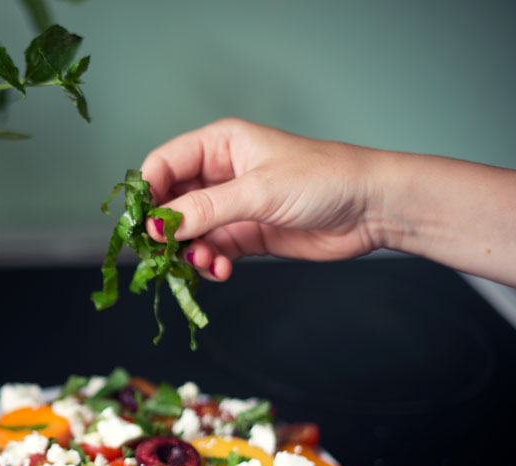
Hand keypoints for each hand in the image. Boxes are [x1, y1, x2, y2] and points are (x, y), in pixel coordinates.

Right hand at [140, 118, 382, 280]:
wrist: (372, 209)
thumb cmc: (323, 180)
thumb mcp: (258, 191)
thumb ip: (205, 210)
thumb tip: (159, 226)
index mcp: (219, 145)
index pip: (163, 164)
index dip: (148, 194)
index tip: (144, 225)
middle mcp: (221, 174)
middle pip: (171, 202)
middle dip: (166, 230)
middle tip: (163, 254)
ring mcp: (232, 207)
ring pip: (189, 232)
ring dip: (189, 252)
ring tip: (204, 263)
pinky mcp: (246, 236)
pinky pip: (212, 251)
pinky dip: (210, 264)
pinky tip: (221, 270)